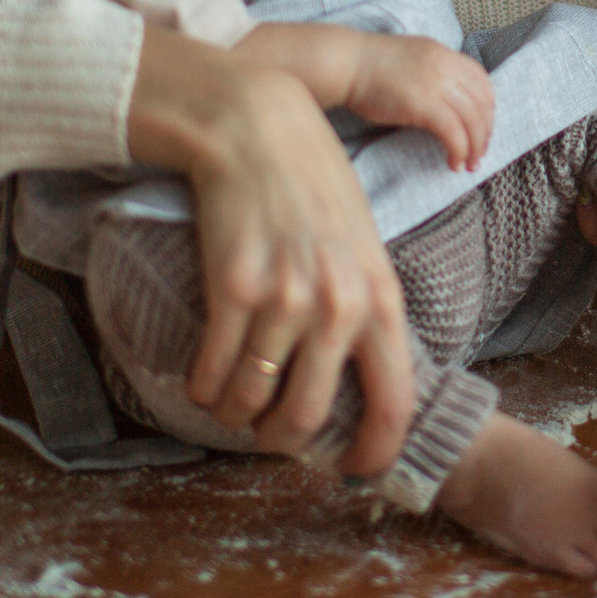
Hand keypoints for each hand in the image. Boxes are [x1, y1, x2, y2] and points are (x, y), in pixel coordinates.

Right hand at [124, 25, 411, 471]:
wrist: (258, 128)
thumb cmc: (313, 184)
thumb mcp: (363, 243)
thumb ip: (366, 307)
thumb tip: (358, 376)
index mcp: (382, 298)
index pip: (394, 402)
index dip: (375, 452)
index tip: (354, 469)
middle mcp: (338, 306)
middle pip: (309, 417)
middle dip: (284, 440)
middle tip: (270, 435)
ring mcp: (284, 299)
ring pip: (253, 401)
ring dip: (235, 415)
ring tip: (230, 403)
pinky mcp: (231, 289)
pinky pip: (213, 372)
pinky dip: (203, 388)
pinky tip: (203, 381)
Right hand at [349, 33, 495, 171]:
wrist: (345, 63)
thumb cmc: (368, 66)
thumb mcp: (411, 60)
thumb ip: (432, 74)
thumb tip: (446, 103)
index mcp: (443, 53)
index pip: (482, 80)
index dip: (488, 108)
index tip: (482, 128)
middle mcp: (445, 65)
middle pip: (482, 103)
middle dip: (485, 132)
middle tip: (479, 153)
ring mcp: (436, 83)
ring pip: (473, 120)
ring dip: (475, 146)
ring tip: (468, 164)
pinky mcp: (423, 104)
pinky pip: (453, 132)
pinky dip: (459, 150)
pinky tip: (453, 162)